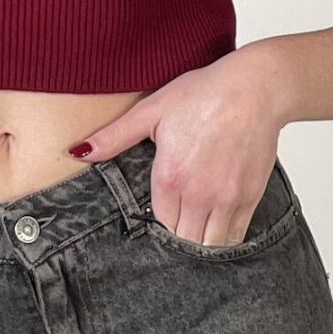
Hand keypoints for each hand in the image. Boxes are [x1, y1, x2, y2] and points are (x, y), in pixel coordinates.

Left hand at [66, 50, 283, 246]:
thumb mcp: (153, 109)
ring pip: (209, 245)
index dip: (159, 218)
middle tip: (179, 219)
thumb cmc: (204, 93)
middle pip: (183, 239)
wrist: (254, 88)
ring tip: (197, 225)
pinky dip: (225, 237)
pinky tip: (218, 224)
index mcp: (169, 177)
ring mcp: (226, 199)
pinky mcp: (250, 197)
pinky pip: (235, 236)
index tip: (162, 208)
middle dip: (178, 235)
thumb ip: (115, 136)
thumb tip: (78, 152)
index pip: (158, 222)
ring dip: (200, 240)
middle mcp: (197, 194)